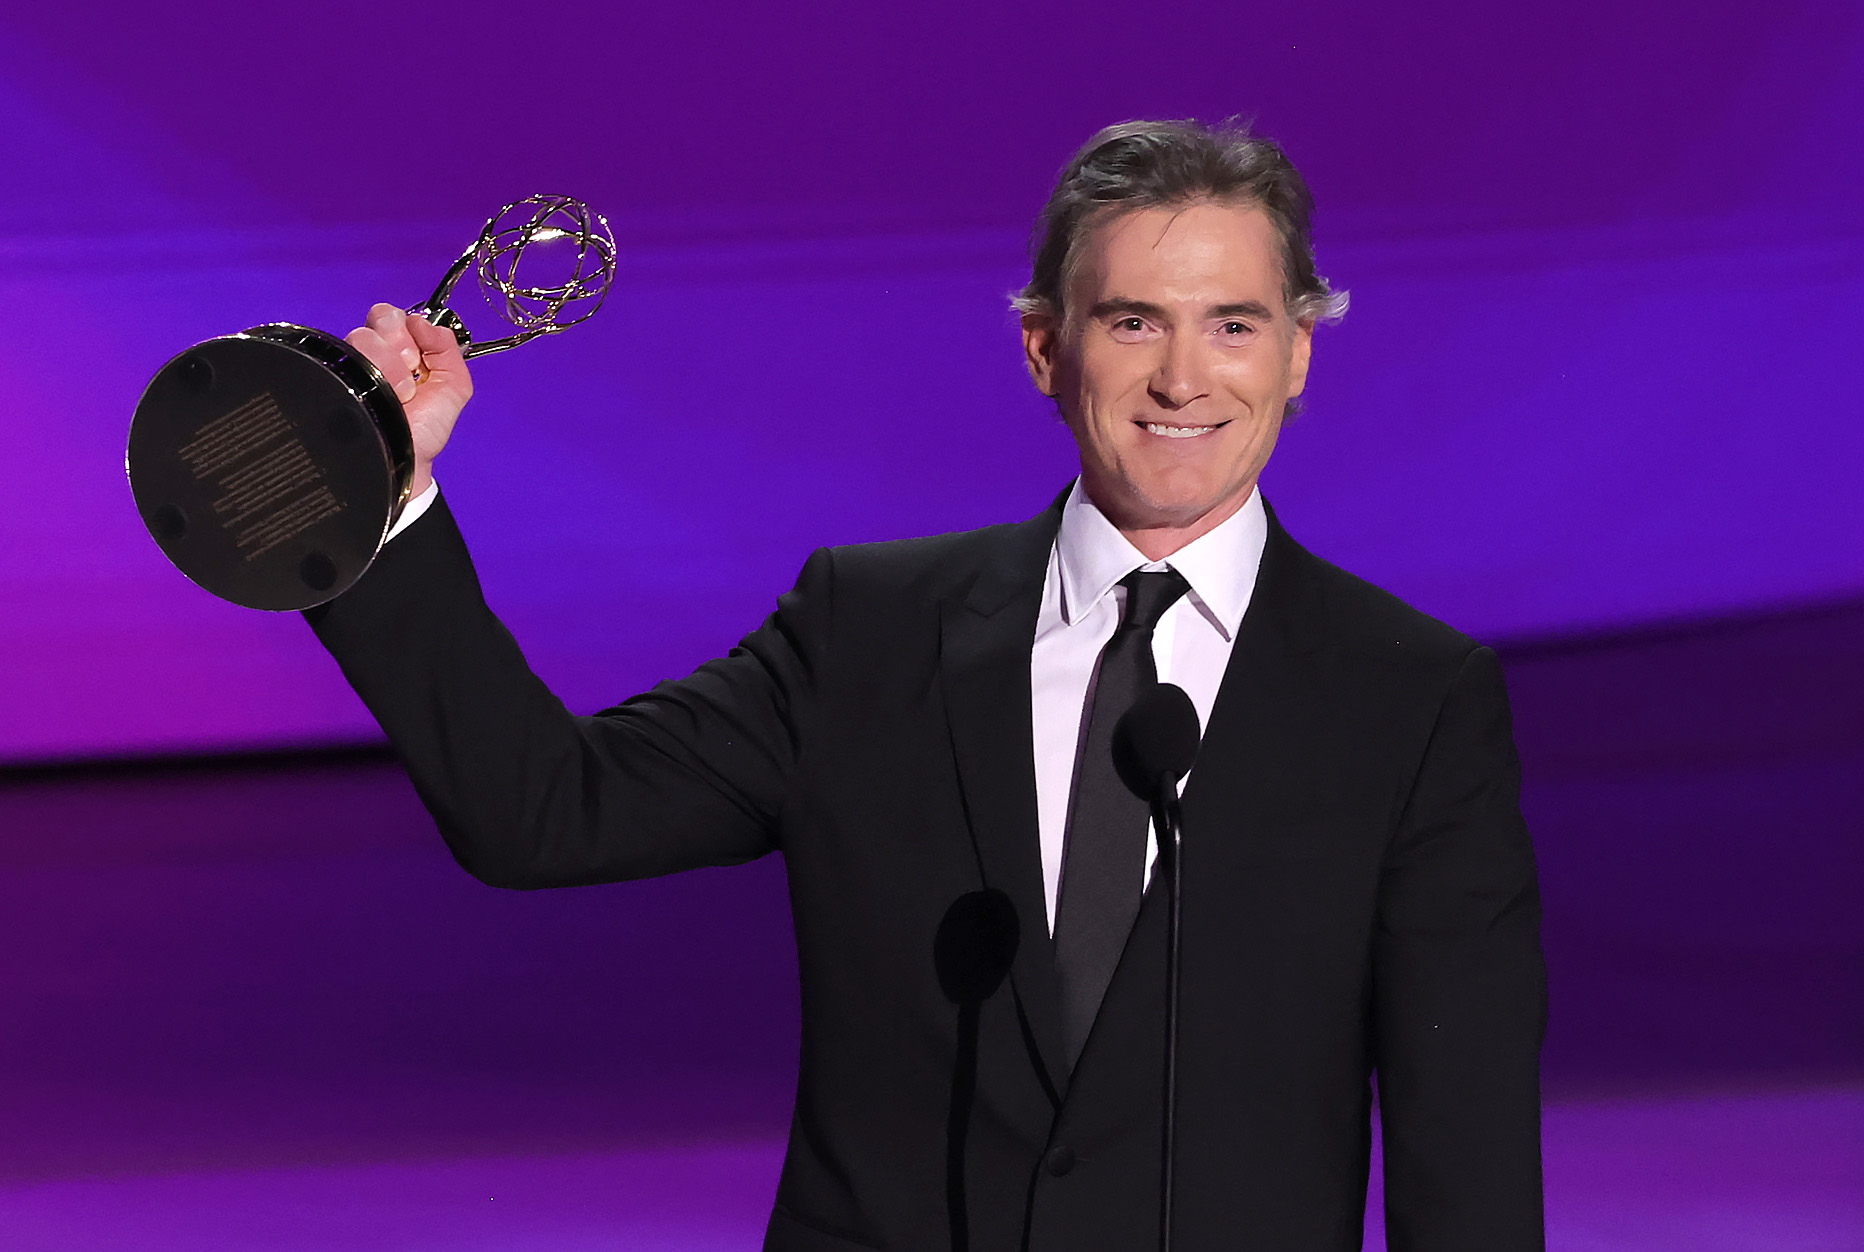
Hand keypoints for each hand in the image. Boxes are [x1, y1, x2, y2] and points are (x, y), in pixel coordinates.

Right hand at [345, 303, 474, 498]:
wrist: (408, 459)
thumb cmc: (425, 429)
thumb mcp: (453, 386)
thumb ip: (448, 349)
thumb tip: (426, 323)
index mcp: (398, 349)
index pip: (393, 315)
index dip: (409, 328)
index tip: (420, 357)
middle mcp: (372, 353)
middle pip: (379, 318)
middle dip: (401, 343)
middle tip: (411, 371)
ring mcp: (353, 365)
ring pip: (363, 336)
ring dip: (390, 365)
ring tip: (399, 394)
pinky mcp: (336, 377)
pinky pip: (344, 355)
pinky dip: (371, 373)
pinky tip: (384, 395)